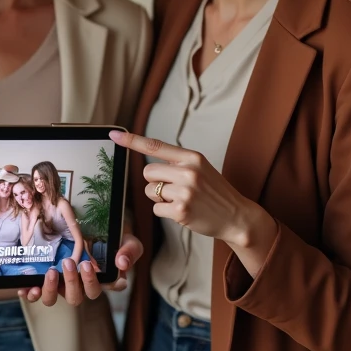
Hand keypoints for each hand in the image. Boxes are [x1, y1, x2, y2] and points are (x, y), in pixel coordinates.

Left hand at [18, 233, 143, 306]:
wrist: (95, 223)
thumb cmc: (114, 236)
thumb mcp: (128, 240)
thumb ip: (129, 251)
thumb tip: (121, 263)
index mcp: (105, 279)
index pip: (102, 289)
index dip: (94, 282)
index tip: (89, 266)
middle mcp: (83, 285)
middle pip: (77, 297)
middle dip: (73, 283)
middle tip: (69, 263)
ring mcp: (64, 283)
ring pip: (56, 298)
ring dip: (52, 289)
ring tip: (52, 273)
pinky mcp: (49, 279)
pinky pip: (37, 292)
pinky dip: (30, 292)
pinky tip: (26, 286)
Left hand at [111, 130, 267, 248]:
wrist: (236, 216)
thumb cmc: (215, 192)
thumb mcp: (201, 168)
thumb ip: (178, 162)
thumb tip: (149, 159)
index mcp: (192, 157)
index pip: (156, 146)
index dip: (132, 140)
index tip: (114, 135)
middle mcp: (188, 172)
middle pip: (148, 172)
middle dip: (154, 182)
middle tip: (173, 189)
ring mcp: (185, 191)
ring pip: (150, 192)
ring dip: (160, 199)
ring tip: (181, 200)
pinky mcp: (181, 210)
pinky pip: (156, 209)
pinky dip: (165, 212)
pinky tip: (182, 211)